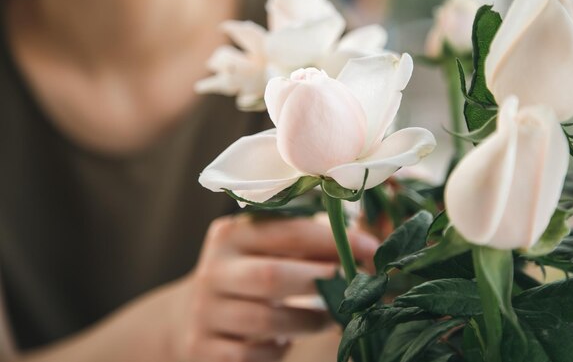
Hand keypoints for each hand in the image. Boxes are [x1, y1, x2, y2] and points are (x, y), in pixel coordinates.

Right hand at [172, 214, 378, 361]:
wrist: (192, 318)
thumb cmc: (246, 278)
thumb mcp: (262, 252)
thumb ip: (303, 244)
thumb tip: (366, 248)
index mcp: (230, 235)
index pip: (287, 231)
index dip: (332, 241)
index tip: (371, 248)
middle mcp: (212, 270)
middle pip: (272, 276)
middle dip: (320, 281)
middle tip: (354, 285)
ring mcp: (205, 312)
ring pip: (267, 321)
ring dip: (311, 320)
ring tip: (333, 316)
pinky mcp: (204, 349)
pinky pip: (253, 355)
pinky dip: (278, 351)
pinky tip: (288, 341)